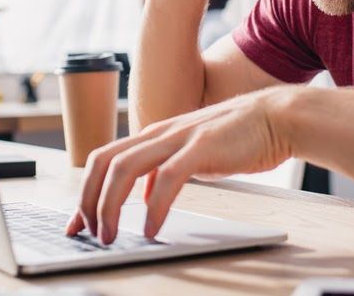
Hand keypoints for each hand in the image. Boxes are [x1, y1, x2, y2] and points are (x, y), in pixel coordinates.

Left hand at [64, 87, 294, 244]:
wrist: (276, 117)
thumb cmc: (237, 137)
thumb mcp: (191, 153)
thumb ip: (165, 169)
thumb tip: (147, 195)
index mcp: (153, 135)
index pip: (104, 159)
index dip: (84, 190)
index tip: (77, 222)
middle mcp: (159, 132)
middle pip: (104, 161)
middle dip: (88, 200)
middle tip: (87, 233)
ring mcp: (179, 138)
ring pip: (125, 168)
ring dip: (110, 205)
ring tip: (109, 235)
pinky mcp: (202, 147)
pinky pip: (167, 178)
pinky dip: (154, 207)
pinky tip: (152, 228)